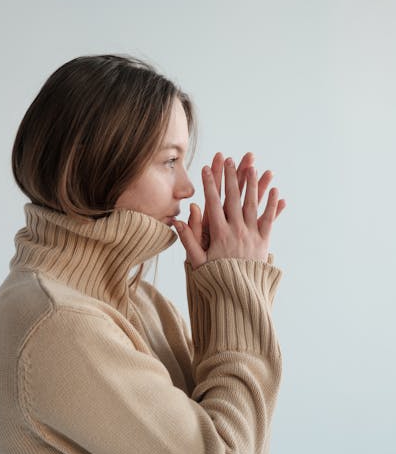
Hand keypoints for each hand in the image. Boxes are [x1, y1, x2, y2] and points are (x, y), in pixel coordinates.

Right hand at [173, 152, 285, 269]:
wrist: (239, 295)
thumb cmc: (216, 279)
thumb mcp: (197, 262)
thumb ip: (189, 240)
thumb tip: (178, 222)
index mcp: (219, 234)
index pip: (212, 203)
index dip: (209, 184)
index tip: (206, 168)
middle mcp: (236, 231)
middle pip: (233, 198)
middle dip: (231, 176)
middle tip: (229, 158)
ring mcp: (252, 235)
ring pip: (252, 204)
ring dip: (252, 184)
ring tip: (252, 167)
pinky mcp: (264, 241)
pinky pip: (269, 219)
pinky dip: (273, 205)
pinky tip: (275, 191)